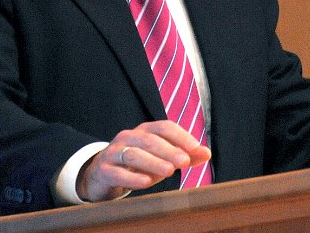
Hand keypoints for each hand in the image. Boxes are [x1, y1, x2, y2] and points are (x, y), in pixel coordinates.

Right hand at [77, 120, 210, 201]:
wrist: (102, 176)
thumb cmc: (138, 166)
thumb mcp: (162, 160)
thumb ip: (184, 155)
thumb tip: (207, 153)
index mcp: (145, 131)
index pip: (164, 127)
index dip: (180, 136)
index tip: (195, 148)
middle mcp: (129, 137)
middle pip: (150, 140)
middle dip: (169, 150)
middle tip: (184, 162)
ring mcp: (114, 153)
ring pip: (133, 154)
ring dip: (153, 162)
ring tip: (169, 171)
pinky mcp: (103, 170)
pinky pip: (117, 172)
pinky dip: (132, 177)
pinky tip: (146, 182)